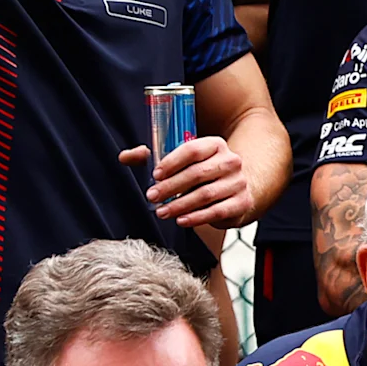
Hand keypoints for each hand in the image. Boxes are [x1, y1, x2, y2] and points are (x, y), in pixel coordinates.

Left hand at [127, 131, 255, 228]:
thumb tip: (124, 157)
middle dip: (171, 187)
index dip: (172, 162)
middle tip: (152, 196)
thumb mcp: (182, 161)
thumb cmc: (203, 173)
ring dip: (180, 205)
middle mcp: (231, 161)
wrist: (240, 188)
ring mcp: (238, 183)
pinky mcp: (242, 203)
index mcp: (215, 145)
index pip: (193, 150)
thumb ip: (152, 157)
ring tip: (162, 212)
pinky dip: (197, 218)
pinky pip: (217, 212)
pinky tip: (181, 220)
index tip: (156, 175)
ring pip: (205, 194)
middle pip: (197, 173)